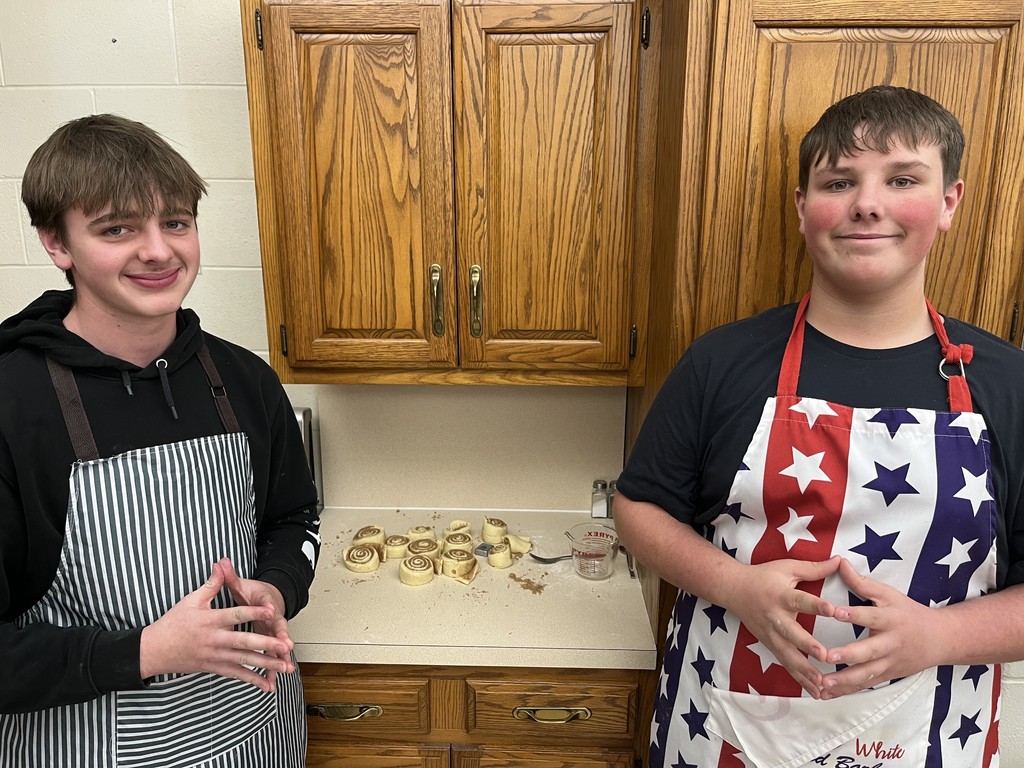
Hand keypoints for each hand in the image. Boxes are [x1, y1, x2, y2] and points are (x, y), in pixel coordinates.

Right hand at [140, 560, 293, 691]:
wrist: (154, 650)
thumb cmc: (174, 622)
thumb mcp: (191, 600)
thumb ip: (211, 584)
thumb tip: (221, 564)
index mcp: (211, 620)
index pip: (236, 614)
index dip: (254, 611)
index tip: (272, 610)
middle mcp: (215, 640)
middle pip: (244, 642)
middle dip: (267, 644)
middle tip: (285, 646)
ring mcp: (215, 656)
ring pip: (244, 661)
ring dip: (266, 664)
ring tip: (285, 666)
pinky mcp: (214, 668)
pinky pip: (236, 675)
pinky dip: (252, 680)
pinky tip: (267, 685)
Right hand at [726, 556, 841, 696]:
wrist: (733, 590)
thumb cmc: (763, 576)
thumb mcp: (787, 567)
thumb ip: (814, 568)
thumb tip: (839, 561)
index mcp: (781, 595)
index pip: (801, 600)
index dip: (817, 606)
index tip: (834, 611)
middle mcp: (775, 617)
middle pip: (792, 634)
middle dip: (807, 646)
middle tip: (825, 656)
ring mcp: (770, 634)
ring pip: (788, 655)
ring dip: (805, 671)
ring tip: (822, 684)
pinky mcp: (769, 645)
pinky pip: (786, 665)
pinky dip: (799, 679)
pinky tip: (815, 692)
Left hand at [819, 558, 941, 698]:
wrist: (941, 639)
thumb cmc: (908, 612)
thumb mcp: (888, 594)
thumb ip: (862, 582)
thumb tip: (839, 562)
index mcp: (890, 619)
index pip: (870, 615)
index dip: (853, 613)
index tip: (834, 611)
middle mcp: (890, 643)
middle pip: (869, 651)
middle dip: (847, 655)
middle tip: (826, 656)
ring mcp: (889, 663)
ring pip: (866, 674)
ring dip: (844, 680)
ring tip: (822, 683)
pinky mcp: (886, 676)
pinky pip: (865, 685)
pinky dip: (846, 691)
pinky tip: (826, 694)